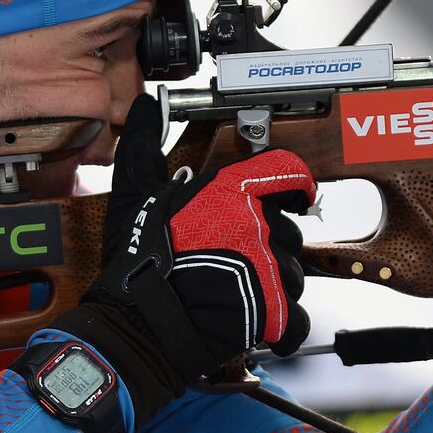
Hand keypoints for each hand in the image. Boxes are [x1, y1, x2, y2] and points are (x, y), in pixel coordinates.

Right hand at [52, 94, 314, 426]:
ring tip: (236, 295)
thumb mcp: (134, 194)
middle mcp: (256, 223)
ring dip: (273, 287)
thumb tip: (145, 106)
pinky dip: (281, 326)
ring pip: (294, 275)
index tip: (299, 196)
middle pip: (290, 233)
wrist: (139, 322)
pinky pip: (296, 318)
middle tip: (235, 264)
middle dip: (270, 249)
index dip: (297, 185)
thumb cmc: (138, 263)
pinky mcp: (274, 309)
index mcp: (229, 191)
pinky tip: (254, 324)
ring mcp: (268, 266)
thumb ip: (145, 146)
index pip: (287, 172)